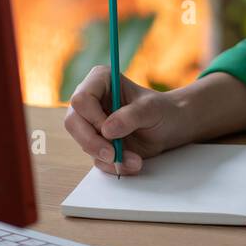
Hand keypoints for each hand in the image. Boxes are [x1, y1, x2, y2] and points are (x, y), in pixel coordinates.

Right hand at [62, 66, 191, 175]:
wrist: (171, 127)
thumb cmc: (162, 110)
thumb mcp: (151, 109)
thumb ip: (130, 116)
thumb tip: (106, 130)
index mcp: (101, 80)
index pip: (81, 99)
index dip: (93, 118)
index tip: (111, 131)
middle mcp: (91, 100)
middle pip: (73, 122)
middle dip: (92, 142)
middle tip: (112, 154)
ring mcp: (92, 123)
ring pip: (83, 143)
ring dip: (108, 157)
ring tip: (135, 160)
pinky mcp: (97, 142)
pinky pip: (95, 158)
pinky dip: (113, 165)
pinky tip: (132, 163)